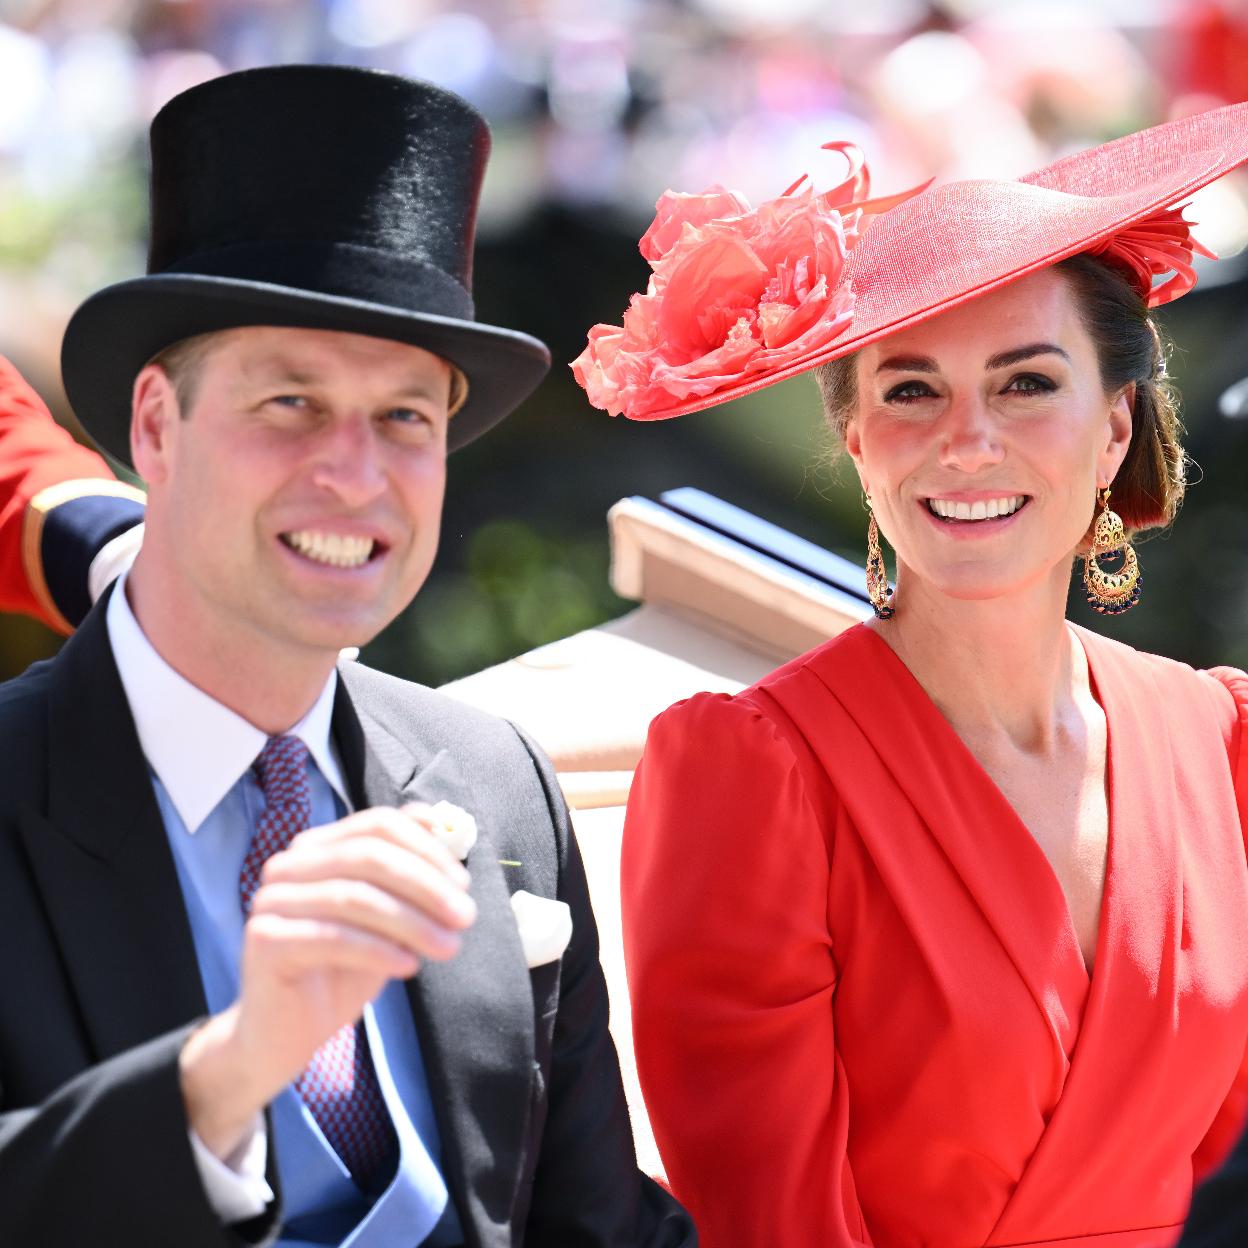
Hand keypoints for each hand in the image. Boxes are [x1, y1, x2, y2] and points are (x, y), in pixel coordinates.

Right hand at [180, 803, 475, 1158]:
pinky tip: (408, 966)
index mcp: (317, 847)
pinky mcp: (266, 939)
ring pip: (355, 896)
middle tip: (465, 917)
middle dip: (427, 885)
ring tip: (449, 948)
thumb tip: (448, 835)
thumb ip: (409, 877)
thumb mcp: (385, 920)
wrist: (284, 1034)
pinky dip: (379, 950)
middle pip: (369, 856)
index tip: (463, 883)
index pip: (377, 825)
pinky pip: (333, 937)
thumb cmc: (340, 970)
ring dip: (412, 922)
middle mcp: (289, 865)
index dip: (427, 848)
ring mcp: (272, 899)